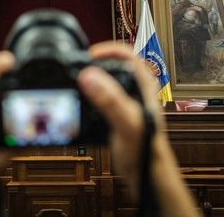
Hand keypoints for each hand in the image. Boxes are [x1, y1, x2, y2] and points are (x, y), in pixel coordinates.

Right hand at [77, 42, 162, 196]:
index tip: (88, 56)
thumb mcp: (126, 122)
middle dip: (95, 62)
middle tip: (78, 66)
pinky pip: (101, 97)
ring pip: (106, 80)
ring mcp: (126, 101)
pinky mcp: (117, 114)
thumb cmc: (146, 150)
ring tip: (76, 81)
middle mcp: (135, 90)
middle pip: (114, 64)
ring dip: (91, 79)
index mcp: (143, 85)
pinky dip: (89, 96)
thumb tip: (90, 76)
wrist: (146, 174)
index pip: (126, 54)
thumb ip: (110, 99)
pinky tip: (81, 102)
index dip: (106, 50)